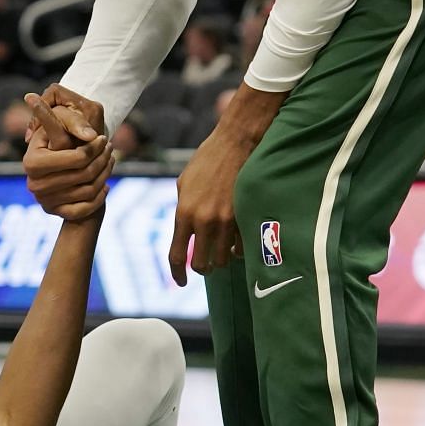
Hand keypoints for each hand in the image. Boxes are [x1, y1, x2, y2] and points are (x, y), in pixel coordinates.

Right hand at [22, 94, 111, 220]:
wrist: (53, 163)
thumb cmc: (57, 136)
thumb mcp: (61, 123)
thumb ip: (70, 121)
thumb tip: (88, 133)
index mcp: (32, 162)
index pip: (76, 158)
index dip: (94, 147)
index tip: (103, 137)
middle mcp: (34, 184)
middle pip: (84, 175)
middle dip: (102, 159)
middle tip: (110, 147)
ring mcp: (43, 201)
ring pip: (88, 191)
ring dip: (104, 174)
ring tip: (110, 160)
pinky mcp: (54, 212)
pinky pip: (84, 210)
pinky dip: (99, 198)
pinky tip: (105, 184)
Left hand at [170, 129, 251, 285]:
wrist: (236, 142)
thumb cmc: (207, 159)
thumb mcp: (184, 183)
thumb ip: (183, 209)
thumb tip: (184, 230)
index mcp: (185, 212)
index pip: (177, 255)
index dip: (177, 273)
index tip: (180, 282)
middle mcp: (205, 220)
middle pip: (202, 265)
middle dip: (202, 269)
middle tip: (203, 265)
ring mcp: (228, 221)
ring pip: (224, 260)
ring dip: (221, 260)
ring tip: (220, 254)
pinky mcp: (247, 217)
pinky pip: (242, 247)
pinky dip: (238, 250)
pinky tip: (236, 243)